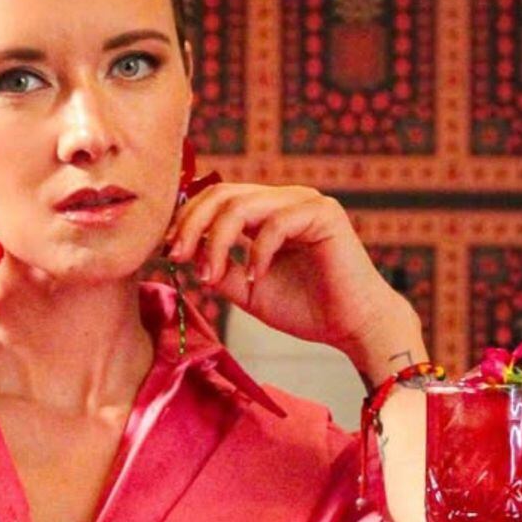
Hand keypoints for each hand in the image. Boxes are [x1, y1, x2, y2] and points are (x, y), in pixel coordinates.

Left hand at [164, 183, 423, 382]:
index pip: (215, 199)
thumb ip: (218, 267)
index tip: (169, 251)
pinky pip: (276, 224)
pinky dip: (258, 254)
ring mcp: (304, 202)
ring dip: (217, 241)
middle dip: (192, 225)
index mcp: (265, 212)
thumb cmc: (306, 308)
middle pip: (222, 194)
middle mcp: (283, 200)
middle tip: (178, 257)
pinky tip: (256, 278)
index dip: (186, 220)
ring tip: (210, 275)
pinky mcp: (324, 214)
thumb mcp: (247, 288)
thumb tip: (182, 251)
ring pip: (242, 206)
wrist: (352, 327)